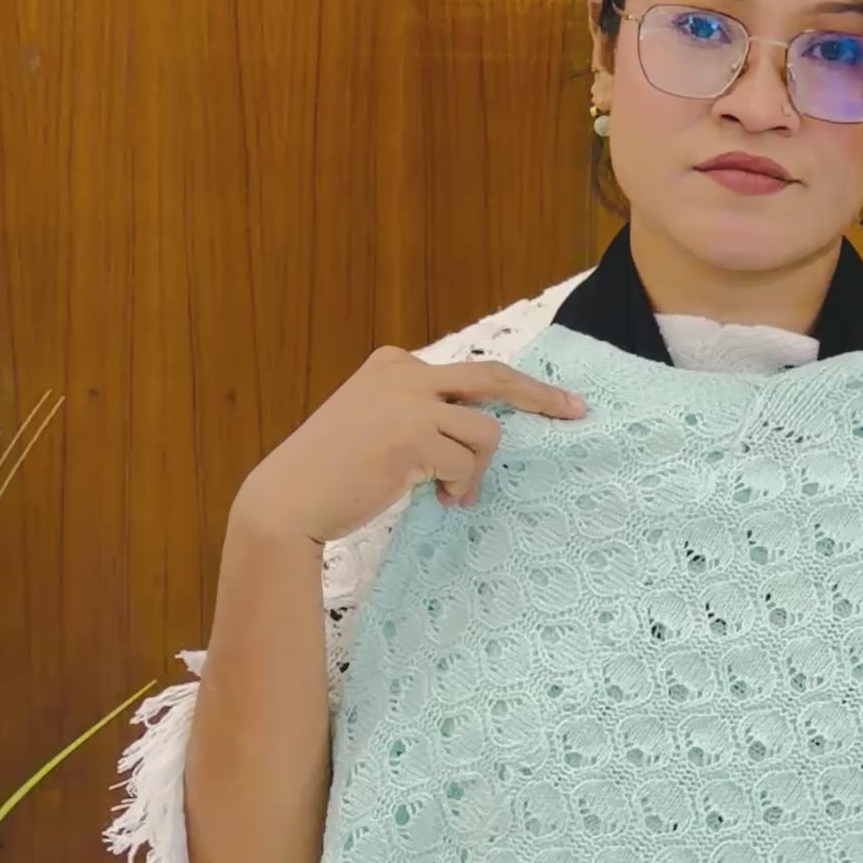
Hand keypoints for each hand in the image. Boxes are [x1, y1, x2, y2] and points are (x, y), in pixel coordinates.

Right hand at [237, 350, 588, 543]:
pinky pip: (466, 464)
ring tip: (450, 492)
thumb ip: (420, 414)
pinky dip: (461, 487)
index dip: (508, 392)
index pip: (467, 372)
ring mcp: (410, 403)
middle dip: (540, 395)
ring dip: (476, 470)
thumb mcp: (374, 421)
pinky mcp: (413, 439)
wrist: (288, 499)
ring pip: (485, 433)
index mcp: (393, 363)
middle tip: (575, 410)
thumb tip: (480, 429)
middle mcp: (405, 373)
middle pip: (493, 377)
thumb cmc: (330, 472)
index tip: (547, 400)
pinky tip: (437, 499)